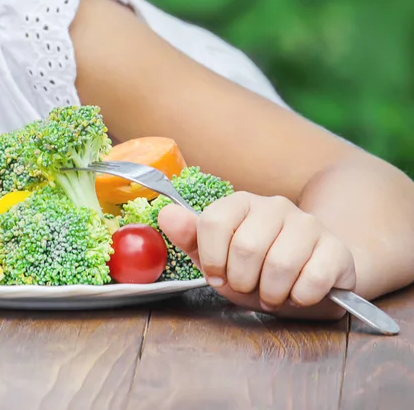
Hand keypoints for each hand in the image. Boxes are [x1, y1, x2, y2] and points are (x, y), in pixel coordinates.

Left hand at [158, 192, 355, 318]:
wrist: (313, 279)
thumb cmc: (259, 271)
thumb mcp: (219, 259)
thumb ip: (191, 238)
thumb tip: (165, 213)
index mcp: (242, 203)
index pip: (213, 221)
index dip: (212, 258)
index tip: (219, 273)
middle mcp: (276, 206)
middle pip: (246, 247)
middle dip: (243, 281)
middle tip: (251, 285)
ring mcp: (309, 224)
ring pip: (280, 264)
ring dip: (273, 293)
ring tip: (275, 291)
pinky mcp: (336, 249)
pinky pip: (312, 279)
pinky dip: (301, 297)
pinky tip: (300, 292)